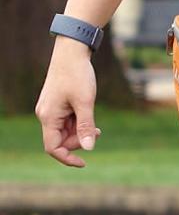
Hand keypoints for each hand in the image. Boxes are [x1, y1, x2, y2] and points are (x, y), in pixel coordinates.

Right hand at [35, 44, 100, 167]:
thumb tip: (89, 149)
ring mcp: (50, 110)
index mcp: (48, 117)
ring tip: (94, 121)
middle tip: (97, 131)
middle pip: (61, 140)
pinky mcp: (57, 104)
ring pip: (65, 131)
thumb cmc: (77, 75)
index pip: (53, 148)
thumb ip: (86, 126)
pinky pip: (67, 121)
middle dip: (79, 140)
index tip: (84, 162)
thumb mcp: (85, 102)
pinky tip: (89, 115)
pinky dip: (78, 122)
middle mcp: (45, 115)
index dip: (67, 158)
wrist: (72, 51)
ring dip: (80, 131)